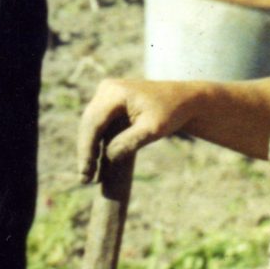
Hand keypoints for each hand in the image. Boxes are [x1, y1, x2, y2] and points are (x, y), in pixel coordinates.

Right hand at [76, 78, 198, 182]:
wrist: (184, 100)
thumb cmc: (172, 113)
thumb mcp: (153, 129)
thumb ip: (130, 142)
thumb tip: (107, 158)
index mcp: (115, 92)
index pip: (94, 122)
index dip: (87, 148)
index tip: (86, 171)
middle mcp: (106, 89)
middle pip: (88, 124)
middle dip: (85, 152)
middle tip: (85, 178)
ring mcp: (106, 94)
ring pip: (90, 125)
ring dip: (89, 149)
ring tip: (89, 176)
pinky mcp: (110, 102)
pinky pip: (98, 124)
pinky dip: (96, 143)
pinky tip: (95, 163)